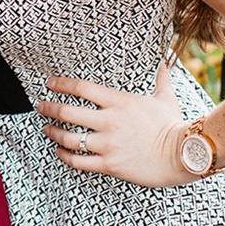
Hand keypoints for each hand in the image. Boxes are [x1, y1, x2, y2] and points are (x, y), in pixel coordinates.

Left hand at [35, 61, 193, 186]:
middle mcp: (109, 122)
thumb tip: (164, 60)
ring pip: (68, 138)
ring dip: (52, 132)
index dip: (61, 84)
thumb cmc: (174, 125)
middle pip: (67, 112)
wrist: (184, 155)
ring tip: (46, 129)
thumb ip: (161, 79)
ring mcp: (107, 144)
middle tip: (40, 106)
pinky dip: (64, 156)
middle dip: (49, 108)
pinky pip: (78, 162)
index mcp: (119, 102)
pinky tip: (59, 151)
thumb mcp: (165, 98)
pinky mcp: (110, 165)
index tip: (49, 83)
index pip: (82, 88)